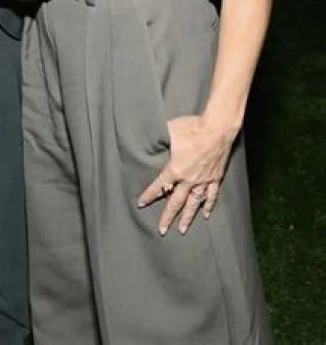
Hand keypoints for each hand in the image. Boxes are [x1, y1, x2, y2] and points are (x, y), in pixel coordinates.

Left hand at [136, 114, 234, 233]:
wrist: (217, 128)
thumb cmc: (192, 128)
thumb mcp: (169, 131)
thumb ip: (159, 139)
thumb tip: (148, 140)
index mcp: (175, 169)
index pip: (159, 186)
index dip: (149, 195)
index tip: (141, 203)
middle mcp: (189, 179)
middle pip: (176, 202)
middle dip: (168, 216)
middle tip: (162, 230)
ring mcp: (204, 180)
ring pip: (194, 203)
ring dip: (187, 217)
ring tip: (183, 229)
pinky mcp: (215, 177)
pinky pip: (211, 195)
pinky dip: (209, 205)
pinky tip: (206, 214)